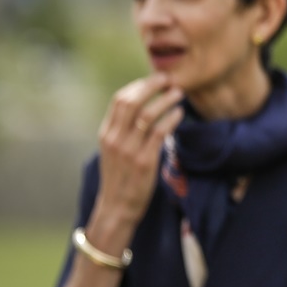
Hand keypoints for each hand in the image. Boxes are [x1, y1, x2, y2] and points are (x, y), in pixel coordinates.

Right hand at [92, 75, 184, 239]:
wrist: (117, 207)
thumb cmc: (120, 177)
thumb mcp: (113, 151)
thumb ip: (122, 131)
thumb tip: (141, 108)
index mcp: (106, 134)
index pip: (119, 100)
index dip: (138, 85)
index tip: (155, 79)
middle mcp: (115, 139)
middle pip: (132, 101)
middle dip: (152, 86)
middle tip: (169, 79)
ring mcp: (128, 150)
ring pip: (147, 114)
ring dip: (166, 99)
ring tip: (179, 93)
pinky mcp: (144, 161)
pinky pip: (159, 132)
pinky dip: (171, 118)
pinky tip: (180, 113)